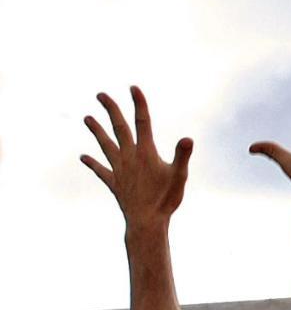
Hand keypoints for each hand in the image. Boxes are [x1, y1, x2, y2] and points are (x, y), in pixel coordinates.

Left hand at [82, 87, 192, 226]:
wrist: (146, 222)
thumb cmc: (165, 199)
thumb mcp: (179, 176)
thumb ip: (182, 156)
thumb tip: (187, 138)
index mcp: (146, 152)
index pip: (143, 121)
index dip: (138, 103)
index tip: (132, 87)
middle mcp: (129, 156)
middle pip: (118, 128)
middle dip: (110, 110)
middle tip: (101, 94)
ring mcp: (119, 169)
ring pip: (105, 145)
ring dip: (96, 130)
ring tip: (86, 118)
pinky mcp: (114, 182)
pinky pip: (101, 170)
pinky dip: (92, 163)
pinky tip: (83, 157)